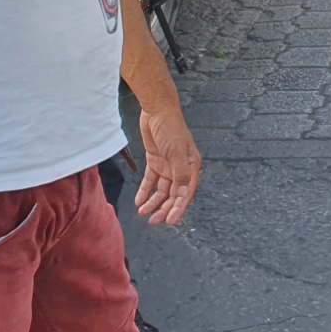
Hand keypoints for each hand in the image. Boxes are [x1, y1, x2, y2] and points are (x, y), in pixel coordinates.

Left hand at [134, 107, 201, 225]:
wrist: (157, 110)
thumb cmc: (171, 128)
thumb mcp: (176, 152)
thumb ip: (180, 174)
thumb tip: (182, 194)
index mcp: (191, 166)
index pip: (185, 193)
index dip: (178, 208)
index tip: (170, 221)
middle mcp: (180, 168)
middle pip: (173, 194)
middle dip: (164, 208)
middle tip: (154, 221)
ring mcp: (168, 165)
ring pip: (161, 190)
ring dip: (153, 202)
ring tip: (143, 212)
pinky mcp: (155, 160)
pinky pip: (150, 181)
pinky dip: (145, 191)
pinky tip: (139, 200)